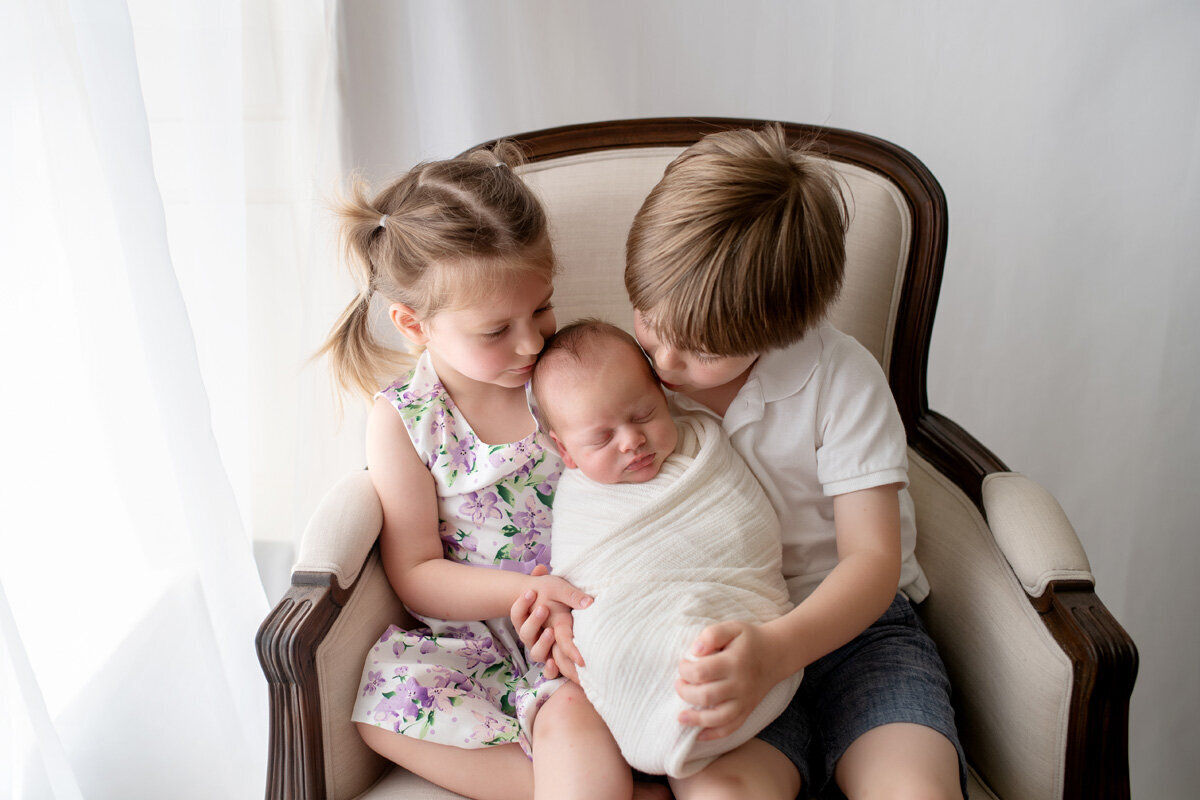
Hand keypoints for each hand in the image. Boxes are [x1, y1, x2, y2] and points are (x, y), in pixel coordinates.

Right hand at [510, 565, 590, 677]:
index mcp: (527, 619)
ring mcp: (542, 650)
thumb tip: (540, 567)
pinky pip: (549, 671)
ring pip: (536, 653)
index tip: (531, 592)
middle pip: (524, 633)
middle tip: (542, 608)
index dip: (521, 604)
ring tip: (551, 631)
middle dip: (533, 621)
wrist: (560, 622)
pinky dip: (551, 670)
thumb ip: (544, 580)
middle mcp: (532, 636)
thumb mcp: (554, 590)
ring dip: (542, 643)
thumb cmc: (554, 603)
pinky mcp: (555, 663)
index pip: (517, 613)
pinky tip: (556, 664)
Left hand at [675, 619, 782, 740]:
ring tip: (680, 716)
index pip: (702, 671)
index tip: (682, 665)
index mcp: (734, 662)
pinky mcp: (747, 711)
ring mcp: (745, 700)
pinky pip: (731, 728)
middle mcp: (740, 684)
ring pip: (718, 718)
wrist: (776, 654)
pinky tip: (698, 734)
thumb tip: (695, 651)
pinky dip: (714, 734)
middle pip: (707, 696)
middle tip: (679, 684)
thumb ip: (712, 634)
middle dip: (685, 692)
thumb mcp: (732, 627)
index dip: (685, 670)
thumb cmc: (749, 640)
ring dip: (696, 720)